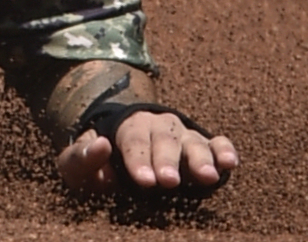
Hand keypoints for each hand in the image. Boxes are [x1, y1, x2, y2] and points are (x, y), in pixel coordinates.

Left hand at [56, 106, 237, 199]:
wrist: (119, 152)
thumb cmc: (97, 164)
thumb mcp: (77, 164)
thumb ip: (82, 159)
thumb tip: (101, 147)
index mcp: (127, 127)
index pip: (133, 140)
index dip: (139, 160)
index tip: (145, 181)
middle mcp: (159, 126)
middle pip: (164, 139)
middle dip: (167, 160)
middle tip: (169, 181)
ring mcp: (183, 136)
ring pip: (193, 141)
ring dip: (200, 158)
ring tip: (206, 177)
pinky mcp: (204, 148)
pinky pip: (217, 143)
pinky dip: (224, 151)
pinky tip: (229, 164)